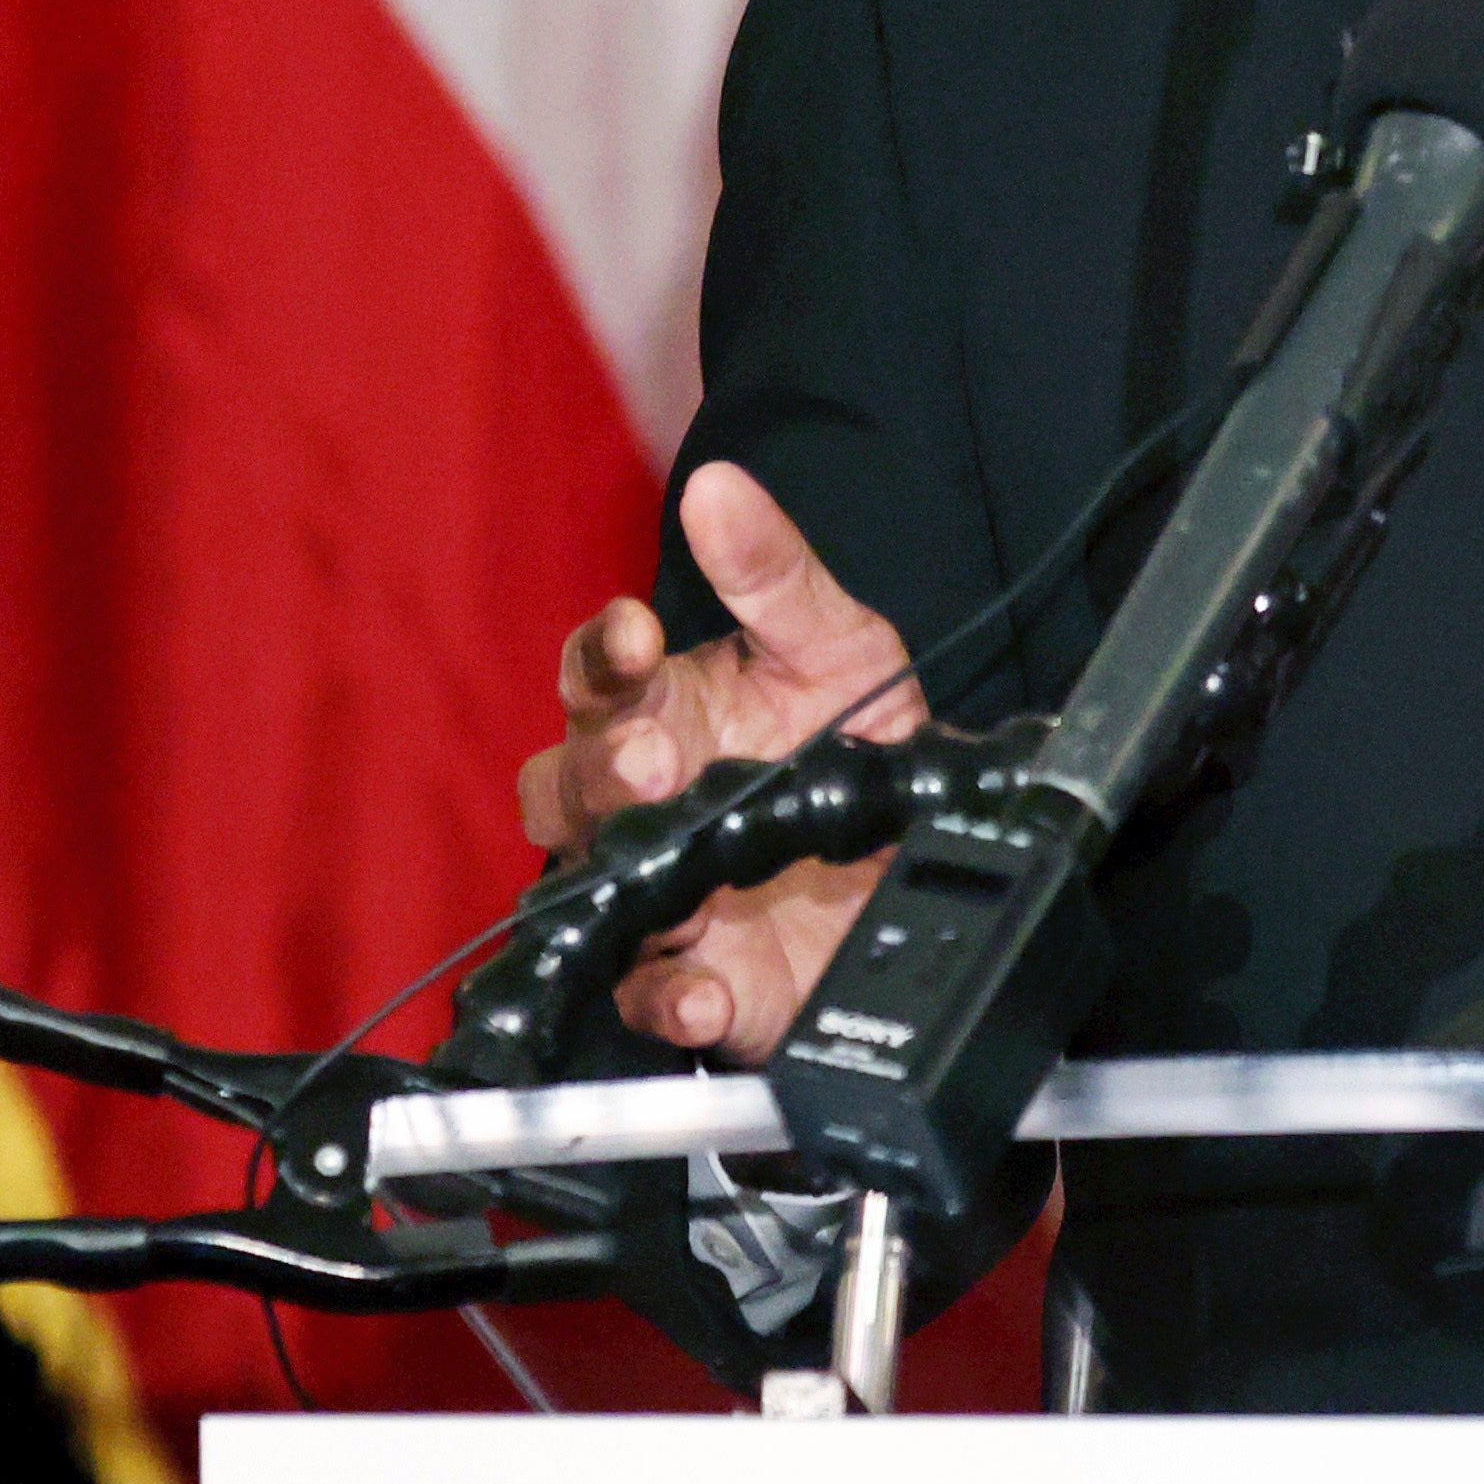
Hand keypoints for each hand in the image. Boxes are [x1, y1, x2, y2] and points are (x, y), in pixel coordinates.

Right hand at [512, 464, 919, 1061]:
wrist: (917, 866)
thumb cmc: (850, 746)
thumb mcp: (837, 647)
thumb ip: (776, 573)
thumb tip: (719, 485)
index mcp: (663, 710)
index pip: (599, 673)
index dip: (605, 654)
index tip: (635, 637)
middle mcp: (640, 802)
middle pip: (566, 782)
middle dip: (601, 768)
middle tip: (655, 759)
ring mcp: (656, 891)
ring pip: (586, 883)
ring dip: (617, 872)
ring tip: (672, 862)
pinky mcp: (689, 978)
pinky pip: (650, 996)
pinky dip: (670, 998)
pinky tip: (704, 991)